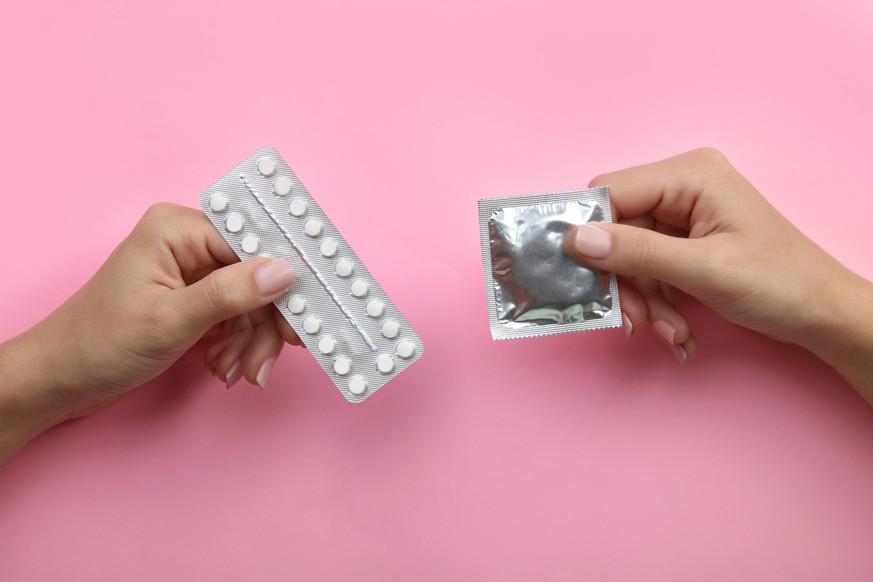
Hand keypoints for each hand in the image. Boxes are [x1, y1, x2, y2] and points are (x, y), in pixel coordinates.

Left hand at [1, 203, 299, 462]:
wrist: (62, 379)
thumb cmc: (100, 344)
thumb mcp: (170, 321)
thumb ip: (230, 294)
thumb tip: (284, 271)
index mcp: (178, 230)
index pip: (253, 244)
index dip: (283, 283)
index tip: (306, 318)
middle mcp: (187, 242)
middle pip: (257, 275)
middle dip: (264, 325)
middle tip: (263, 363)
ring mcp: (191, 269)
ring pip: (251, 300)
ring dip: (251, 341)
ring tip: (240, 373)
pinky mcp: (194, 296)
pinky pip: (236, 314)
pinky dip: (237, 345)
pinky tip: (225, 366)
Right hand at [567, 148, 872, 399]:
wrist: (822, 315)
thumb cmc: (781, 285)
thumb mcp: (704, 271)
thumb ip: (637, 252)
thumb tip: (576, 239)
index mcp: (690, 175)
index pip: (610, 193)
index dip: (588, 235)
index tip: (579, 278)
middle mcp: (683, 186)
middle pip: (616, 230)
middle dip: (625, 282)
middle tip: (636, 321)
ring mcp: (684, 214)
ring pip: (629, 256)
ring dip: (644, 300)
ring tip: (670, 333)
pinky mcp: (685, 241)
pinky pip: (648, 268)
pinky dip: (657, 302)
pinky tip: (677, 330)